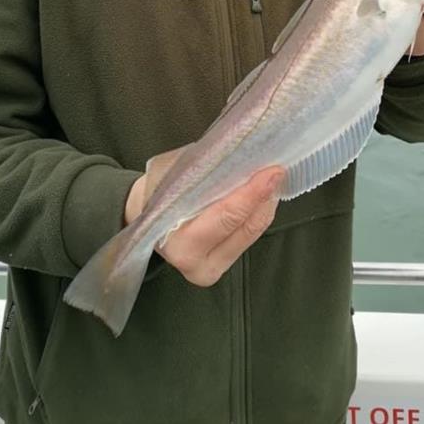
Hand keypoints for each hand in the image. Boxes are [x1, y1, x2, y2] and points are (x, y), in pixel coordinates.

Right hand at [126, 160, 284, 287]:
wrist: (145, 215)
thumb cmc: (158, 189)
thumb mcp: (175, 174)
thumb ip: (205, 171)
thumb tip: (242, 154)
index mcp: (179, 243)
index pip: (226, 216)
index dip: (252, 193)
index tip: (271, 171)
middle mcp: (195, 264)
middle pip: (244, 227)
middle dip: (264, 197)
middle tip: (277, 171)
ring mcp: (211, 268)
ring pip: (251, 233)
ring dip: (265, 204)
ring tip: (273, 178)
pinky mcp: (223, 265)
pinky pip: (248, 236)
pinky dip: (258, 213)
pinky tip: (263, 194)